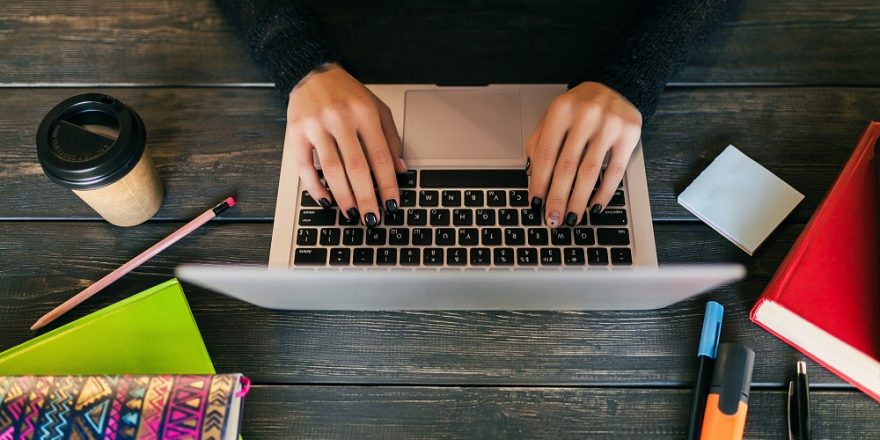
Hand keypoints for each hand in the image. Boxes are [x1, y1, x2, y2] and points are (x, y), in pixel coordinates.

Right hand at [285, 63, 406, 226]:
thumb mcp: (377, 109)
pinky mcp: (296, 133)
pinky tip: (326, 200)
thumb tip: (399, 170)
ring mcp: (316, 126)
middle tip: (372, 218)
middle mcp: (340, 118)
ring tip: (352, 213)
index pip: (380, 156)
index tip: (392, 204)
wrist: (312, 73)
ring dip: (343, 197)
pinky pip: (305, 167)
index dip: (387, 184)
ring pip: (331, 170)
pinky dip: (315, 187)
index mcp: (364, 112)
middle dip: (366, 197)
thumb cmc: (348, 94)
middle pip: (356, 167)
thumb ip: (391, 138)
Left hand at [526, 81, 641, 226]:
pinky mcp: (629, 135)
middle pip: (567, 167)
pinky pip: (615, 171)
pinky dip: (604, 192)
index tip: (536, 202)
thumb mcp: (554, 116)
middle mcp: (585, 116)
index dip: (539, 182)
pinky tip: (594, 205)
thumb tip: (532, 177)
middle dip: (557, 198)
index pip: (546, 155)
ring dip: (578, 200)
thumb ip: (540, 142)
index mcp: (561, 110)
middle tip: (552, 219)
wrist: (616, 85)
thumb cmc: (579, 106)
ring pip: (590, 172)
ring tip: (571, 217)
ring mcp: (609, 125)